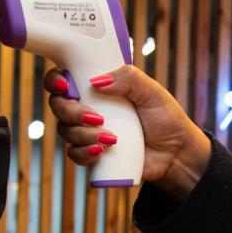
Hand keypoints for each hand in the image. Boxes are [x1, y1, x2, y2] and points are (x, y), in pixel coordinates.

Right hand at [44, 66, 210, 198]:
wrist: (176, 154)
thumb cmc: (165, 118)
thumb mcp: (152, 91)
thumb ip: (128, 78)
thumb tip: (96, 82)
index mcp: (98, 88)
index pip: (65, 79)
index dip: (56, 81)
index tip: (65, 86)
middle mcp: (88, 108)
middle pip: (58, 106)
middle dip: (70, 112)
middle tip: (96, 118)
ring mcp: (88, 132)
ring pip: (65, 131)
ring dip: (83, 134)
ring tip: (111, 139)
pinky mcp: (92, 154)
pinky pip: (74, 154)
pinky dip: (84, 153)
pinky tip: (101, 152)